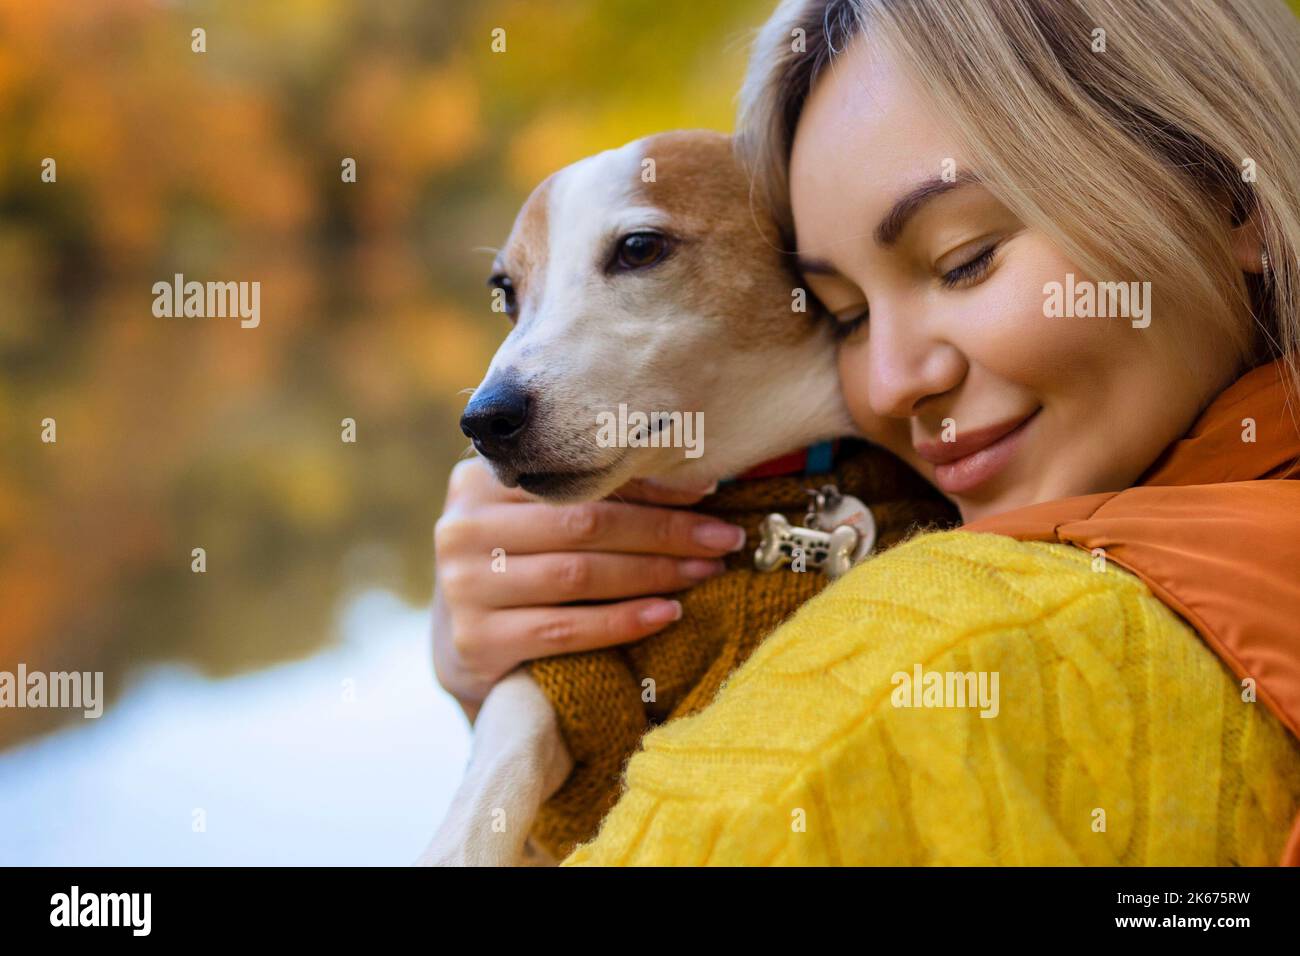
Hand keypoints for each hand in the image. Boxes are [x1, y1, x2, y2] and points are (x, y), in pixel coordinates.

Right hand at [431, 458, 746, 721]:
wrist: (468, 653)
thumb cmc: (522, 573)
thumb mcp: (539, 526)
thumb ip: (588, 499)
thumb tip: (697, 482)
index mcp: (479, 483)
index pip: (576, 480)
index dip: (648, 486)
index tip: (709, 493)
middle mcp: (462, 528)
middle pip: (583, 524)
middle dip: (664, 531)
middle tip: (723, 538)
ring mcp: (463, 587)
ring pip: (579, 574)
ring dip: (654, 573)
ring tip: (705, 572)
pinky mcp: (476, 641)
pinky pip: (566, 628)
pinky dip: (624, 620)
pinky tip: (667, 613)